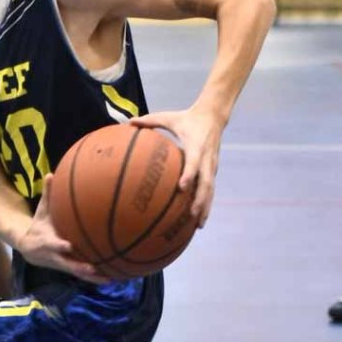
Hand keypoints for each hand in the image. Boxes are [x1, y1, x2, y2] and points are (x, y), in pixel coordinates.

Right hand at [16, 176, 113, 283]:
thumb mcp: (41, 211)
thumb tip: (50, 174)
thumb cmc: (39, 226)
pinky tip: (113, 279)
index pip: (53, 244)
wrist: (28, 248)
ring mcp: (62, 264)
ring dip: (93, 277)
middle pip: (67, 264)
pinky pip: (83, 275)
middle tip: (92, 268)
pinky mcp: (68, 269)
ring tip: (109, 280)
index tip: (68, 246)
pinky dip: (96, 278)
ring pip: (78, 273)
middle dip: (79, 267)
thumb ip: (47, 195)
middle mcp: (55, 256)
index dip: (59, 246)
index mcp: (47, 242)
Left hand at [130, 106, 225, 226]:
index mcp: (196, 145)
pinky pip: (210, 189)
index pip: (194, 162)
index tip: (181, 187)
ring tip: (199, 225)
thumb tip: (128, 122)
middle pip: (206, 182)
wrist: (213, 116)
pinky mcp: (213, 169)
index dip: (189, 174)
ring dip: (205, 207)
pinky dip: (207, 203)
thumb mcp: (168, 117)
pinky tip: (200, 218)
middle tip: (192, 215)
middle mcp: (206, 158)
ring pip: (210, 190)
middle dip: (200, 199)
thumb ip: (149, 120)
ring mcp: (212, 165)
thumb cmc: (187, 117)